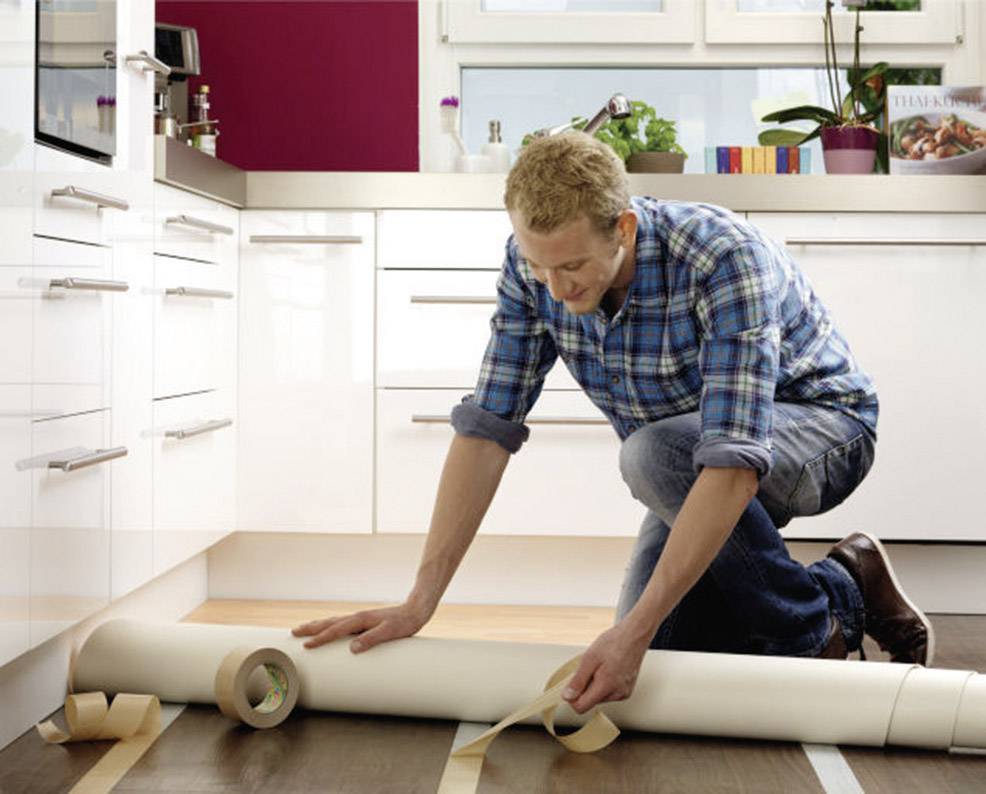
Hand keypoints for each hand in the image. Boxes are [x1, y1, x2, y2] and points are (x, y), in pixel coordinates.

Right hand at [291, 601, 431, 651]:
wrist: (415, 611)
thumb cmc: (404, 623)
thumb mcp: (390, 633)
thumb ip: (372, 639)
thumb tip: (353, 648)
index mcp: (360, 620)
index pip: (335, 630)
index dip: (320, 638)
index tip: (306, 646)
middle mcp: (357, 617)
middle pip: (329, 623)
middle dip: (311, 628)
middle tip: (293, 633)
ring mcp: (360, 619)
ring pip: (333, 622)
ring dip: (318, 625)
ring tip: (303, 629)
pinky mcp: (365, 622)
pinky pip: (341, 624)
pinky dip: (330, 626)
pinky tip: (329, 630)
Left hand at [562, 621, 650, 713]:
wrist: (634, 635)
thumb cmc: (614, 643)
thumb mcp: (589, 658)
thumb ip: (578, 680)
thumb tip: (567, 697)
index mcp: (606, 687)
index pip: (581, 707)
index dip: (572, 697)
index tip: (571, 683)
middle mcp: (617, 694)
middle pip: (590, 701)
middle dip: (585, 687)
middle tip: (590, 668)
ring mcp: (624, 693)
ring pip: (599, 697)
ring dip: (595, 684)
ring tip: (601, 666)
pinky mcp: (627, 690)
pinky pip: (609, 692)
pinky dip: (604, 683)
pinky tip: (608, 669)